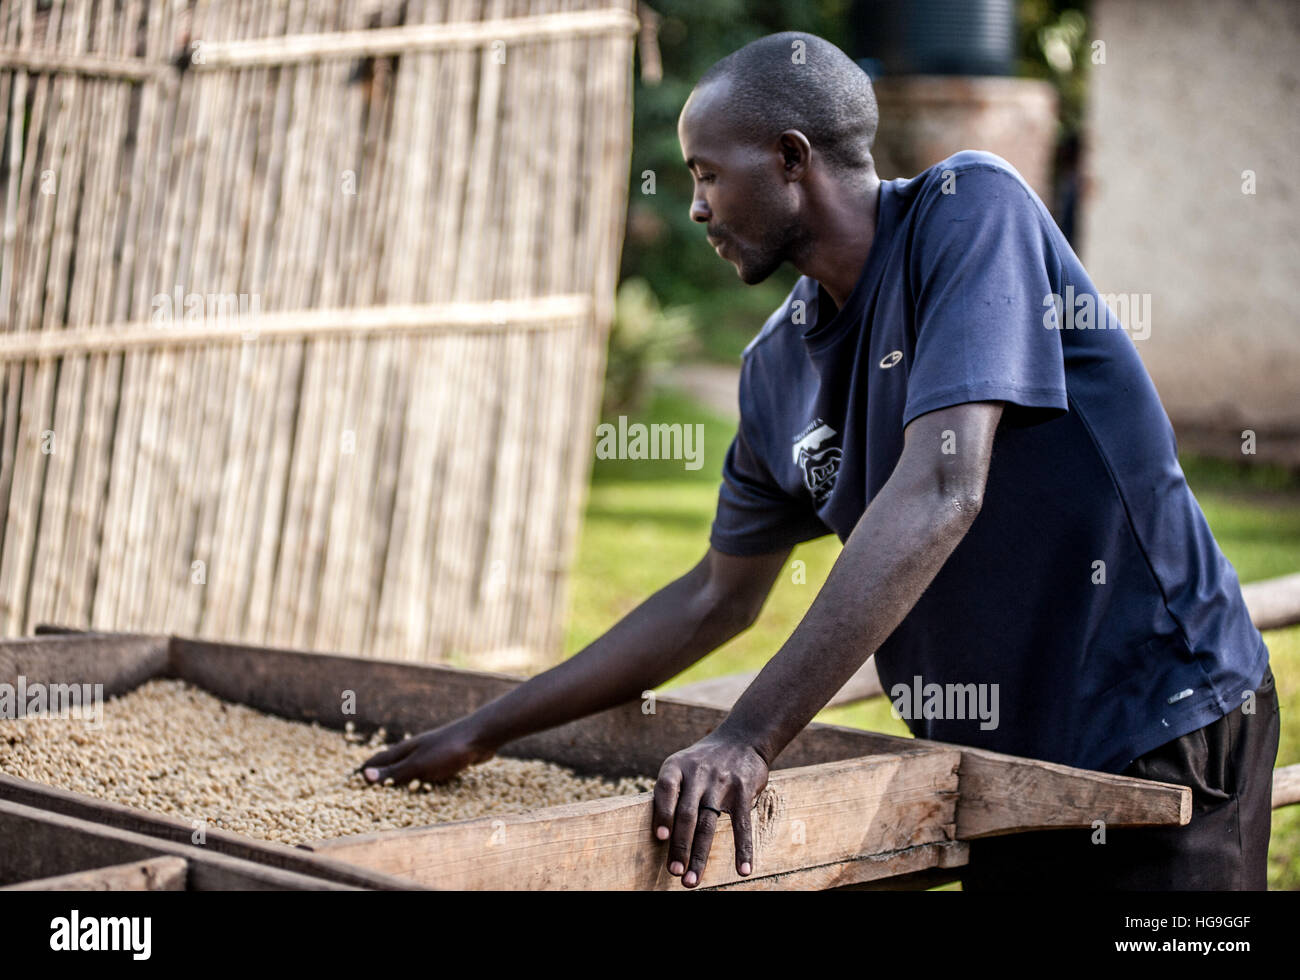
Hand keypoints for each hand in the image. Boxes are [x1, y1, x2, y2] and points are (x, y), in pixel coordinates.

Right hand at [359, 720, 495, 784]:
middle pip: (392, 762)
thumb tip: (365, 776)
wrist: (481, 736)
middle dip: (379, 772)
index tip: (350, 779)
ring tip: (390, 786)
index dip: (365, 770)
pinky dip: (419, 779)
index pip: (378, 760)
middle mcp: (416, 749)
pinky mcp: (446, 758)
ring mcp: (431, 753)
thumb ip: (395, 772)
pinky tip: (423, 784)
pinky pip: (427, 772)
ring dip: (399, 776)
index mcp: (405, 750)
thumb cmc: (448, 749)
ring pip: (410, 766)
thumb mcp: (419, 764)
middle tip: (366, 784)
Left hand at [652, 731, 769, 887]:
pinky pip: (742, 824)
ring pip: (708, 824)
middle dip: (679, 846)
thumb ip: (670, 793)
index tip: (661, 837)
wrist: (742, 738)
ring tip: (691, 880)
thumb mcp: (681, 764)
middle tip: (674, 872)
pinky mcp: (743, 790)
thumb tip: (658, 834)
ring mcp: (721, 782)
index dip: (663, 812)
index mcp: (676, 766)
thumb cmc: (703, 762)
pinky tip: (742, 870)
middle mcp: (698, 773)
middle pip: (686, 814)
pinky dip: (743, 849)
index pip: (665, 788)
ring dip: (699, 855)